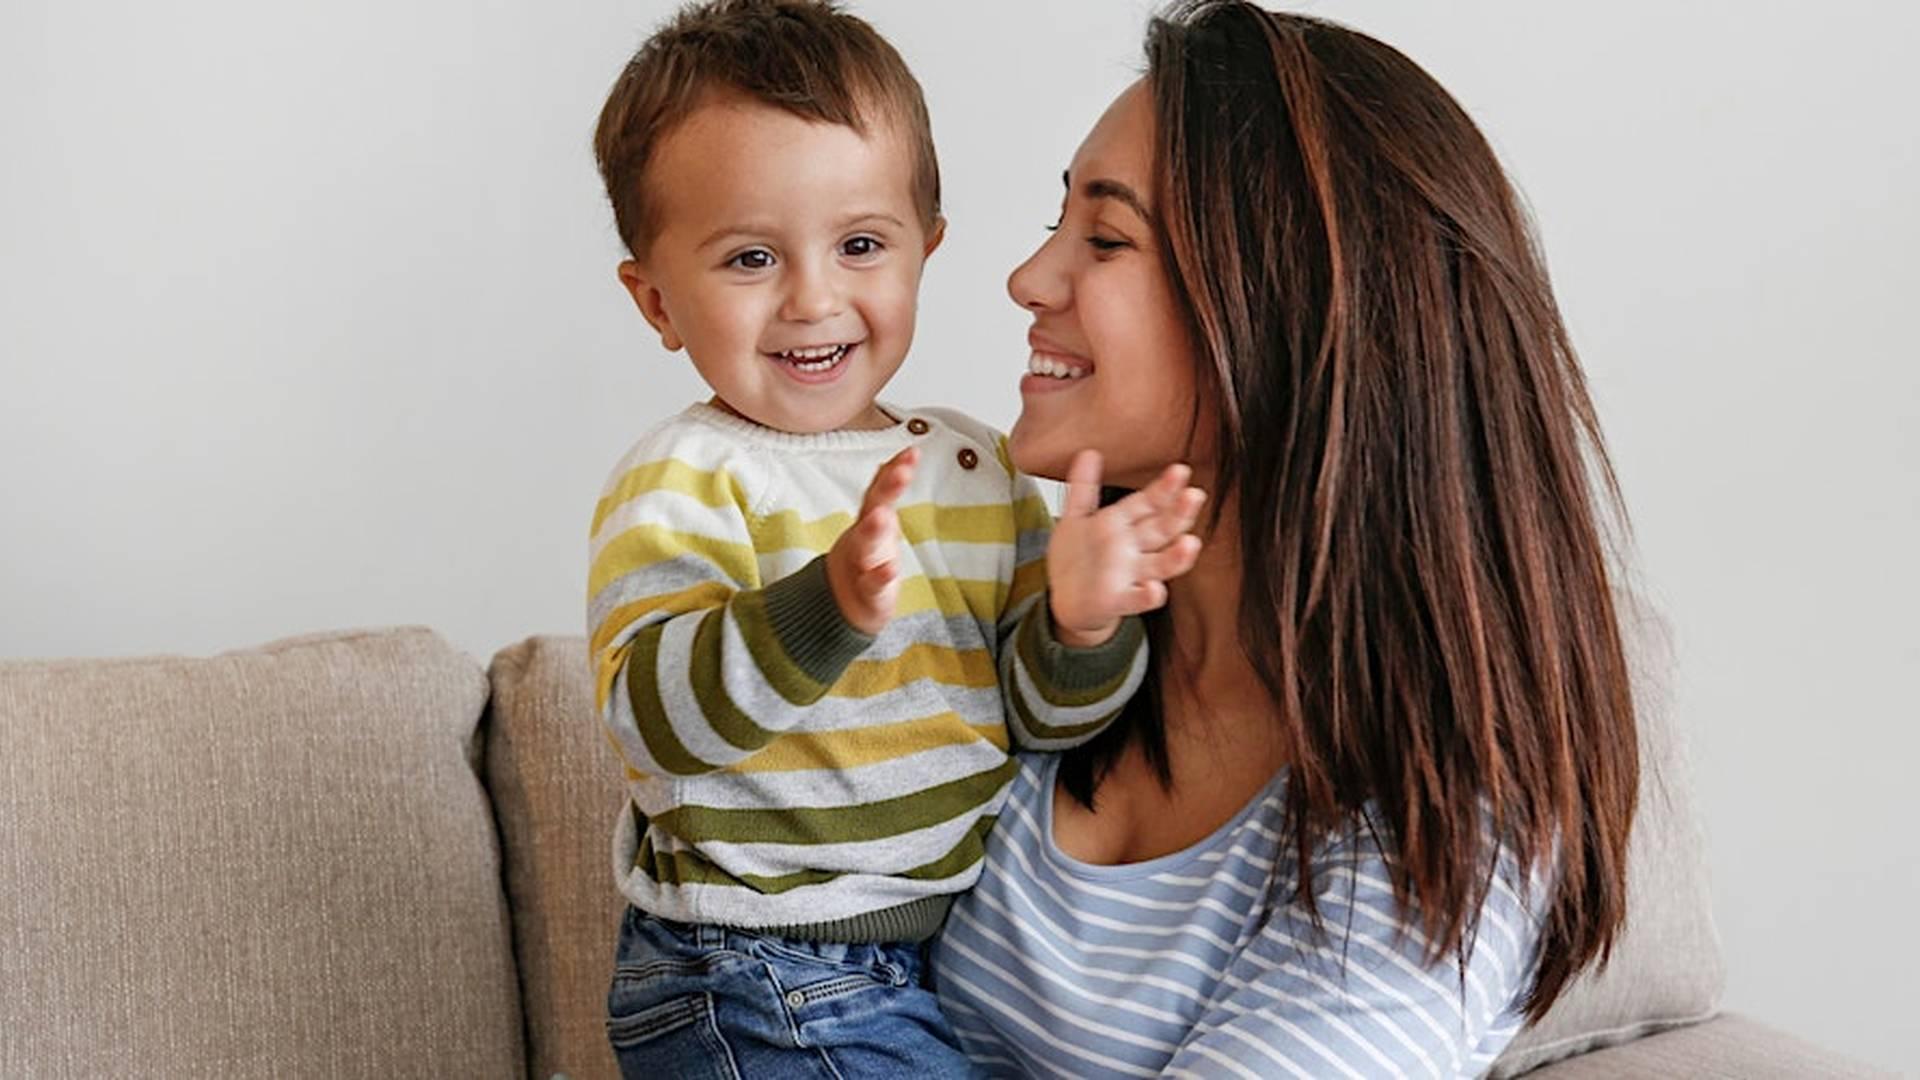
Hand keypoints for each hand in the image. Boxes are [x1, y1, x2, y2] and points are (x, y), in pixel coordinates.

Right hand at [827, 446, 918, 635]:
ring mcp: (863, 564)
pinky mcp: (868, 592)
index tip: (913, 451)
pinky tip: (889, 569)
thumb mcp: (877, 520)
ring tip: (881, 516)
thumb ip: (885, 490)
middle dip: (886, 489)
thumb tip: (904, 454)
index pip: (881, 488)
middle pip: (872, 509)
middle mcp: (865, 536)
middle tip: (900, 473)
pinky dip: (880, 577)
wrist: (842, 603)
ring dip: (873, 529)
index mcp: (870, 518)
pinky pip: (873, 584)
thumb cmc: (867, 558)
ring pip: (866, 545)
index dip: (894, 469)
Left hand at [1047, 450, 1205, 646]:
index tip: (1180, 470)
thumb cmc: (1079, 559)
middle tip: (1195, 496)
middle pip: (1161, 530)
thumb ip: (1083, 487)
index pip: (1149, 503)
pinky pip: (1136, 599)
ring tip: (1190, 543)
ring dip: (1177, 555)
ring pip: (1160, 564)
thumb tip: (1088, 450)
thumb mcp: (1076, 518)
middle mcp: (1134, 549)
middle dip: (1179, 514)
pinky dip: (1147, 595)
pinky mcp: (1118, 600)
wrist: (1068, 600)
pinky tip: (1155, 589)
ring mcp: (1129, 575)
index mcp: (1124, 525)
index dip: (1164, 488)